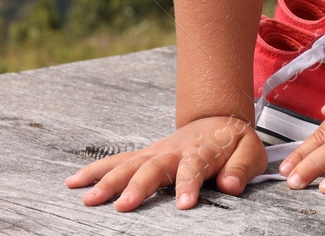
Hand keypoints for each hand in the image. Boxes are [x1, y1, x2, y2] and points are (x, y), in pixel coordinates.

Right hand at [65, 115, 266, 210]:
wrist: (219, 118)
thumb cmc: (235, 142)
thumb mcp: (251, 151)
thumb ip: (242, 168)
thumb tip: (232, 186)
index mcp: (204, 151)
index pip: (195, 168)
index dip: (189, 184)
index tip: (183, 204)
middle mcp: (175, 150)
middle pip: (154, 167)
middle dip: (138, 186)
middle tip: (122, 206)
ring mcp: (156, 151)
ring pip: (130, 164)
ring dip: (108, 180)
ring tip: (87, 198)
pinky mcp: (144, 154)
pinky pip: (117, 161)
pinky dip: (95, 169)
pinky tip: (73, 182)